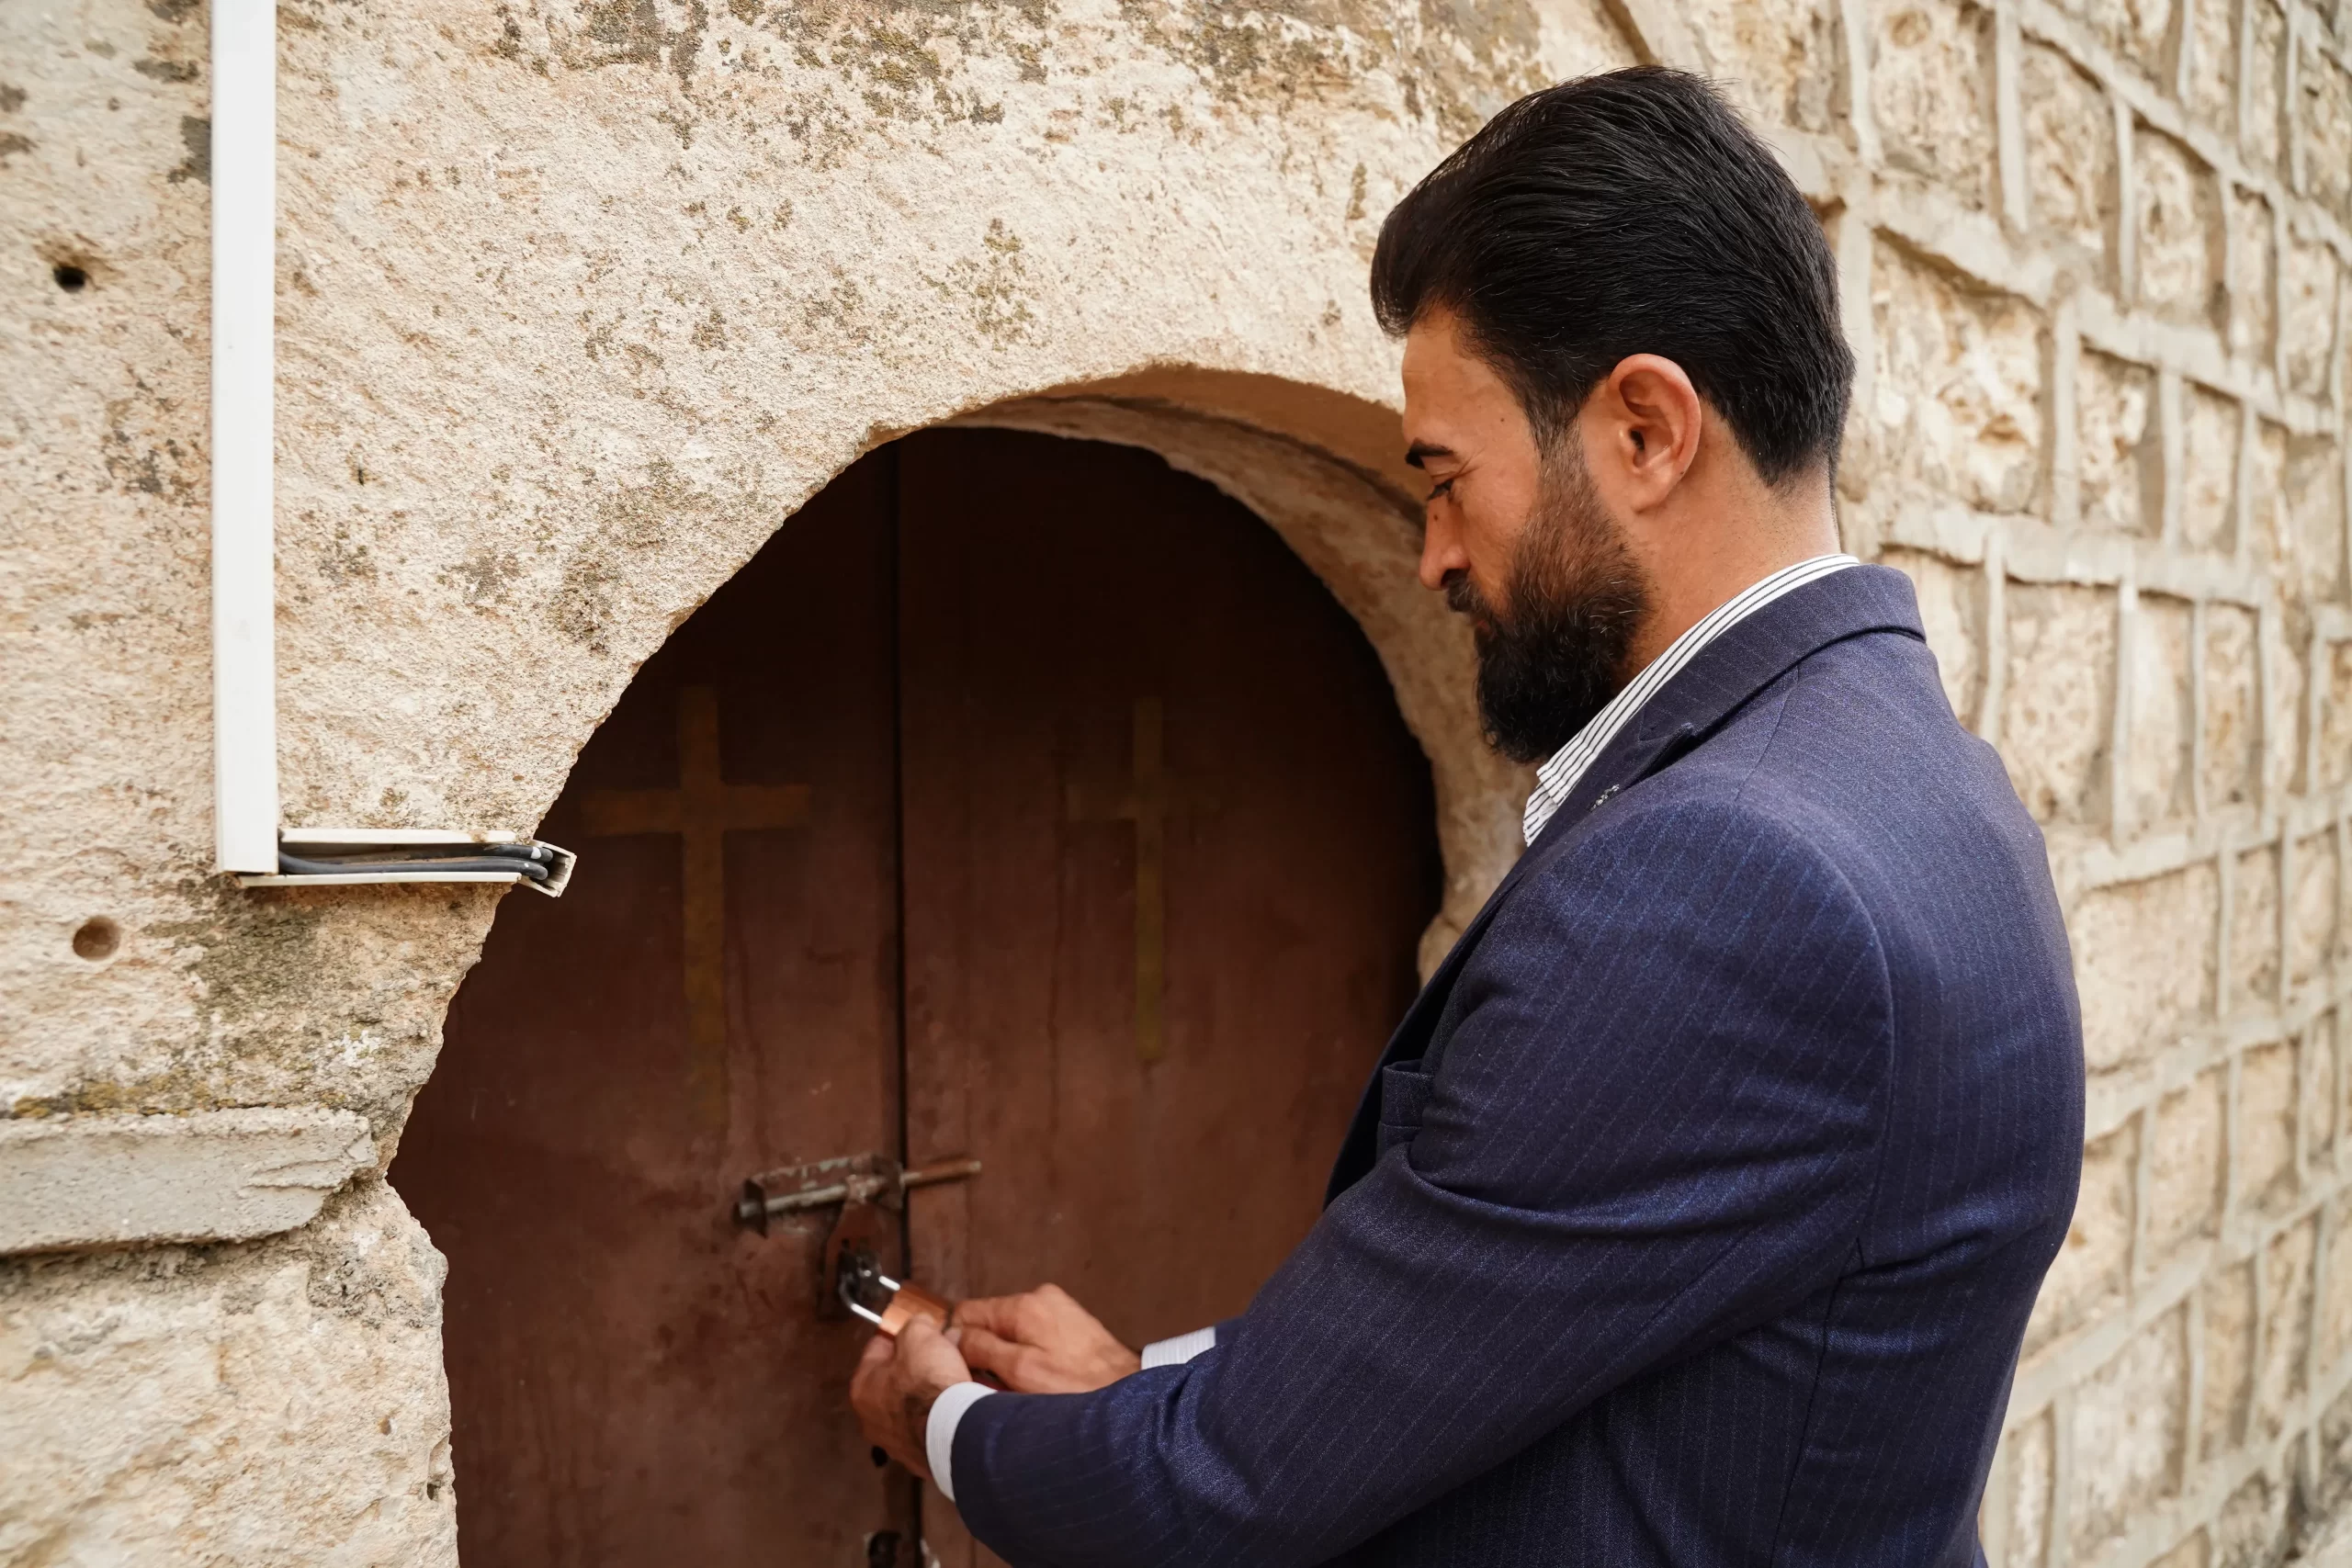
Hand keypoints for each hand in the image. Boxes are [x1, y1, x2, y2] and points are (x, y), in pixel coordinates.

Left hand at [850, 1315, 972, 1478]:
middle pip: (893, 1381)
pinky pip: (928, 1427)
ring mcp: (894, 1444)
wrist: (955, 1432)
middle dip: (915, 1366)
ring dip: (927, 1393)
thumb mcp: (920, 1336)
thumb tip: (919, 1325)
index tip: (917, 1331)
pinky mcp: (919, 1459)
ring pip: (911, 1407)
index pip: (876, 1349)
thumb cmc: (928, 1381)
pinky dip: (939, 1416)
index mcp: (861, 1388)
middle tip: (938, 1354)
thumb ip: (914, 1326)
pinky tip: (957, 1406)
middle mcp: (870, 1420)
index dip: (899, 1335)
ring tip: (953, 1380)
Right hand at [952, 1284, 1142, 1393]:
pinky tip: (1043, 1382)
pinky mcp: (1071, 1323)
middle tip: (996, 1387)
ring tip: (1023, 1388)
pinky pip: (1034, 1337)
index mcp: (1022, 1305)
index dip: (958, 1344)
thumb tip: (951, 1335)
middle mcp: (1040, 1297)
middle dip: (986, 1354)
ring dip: (1008, 1359)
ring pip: (1011, 1332)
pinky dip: (1030, 1358)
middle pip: (989, 1322)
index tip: (963, 1372)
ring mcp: (1058, 1308)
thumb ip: (980, 1348)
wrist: (1129, 1392)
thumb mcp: (1018, 1371)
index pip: (965, 1312)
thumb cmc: (1076, 1388)